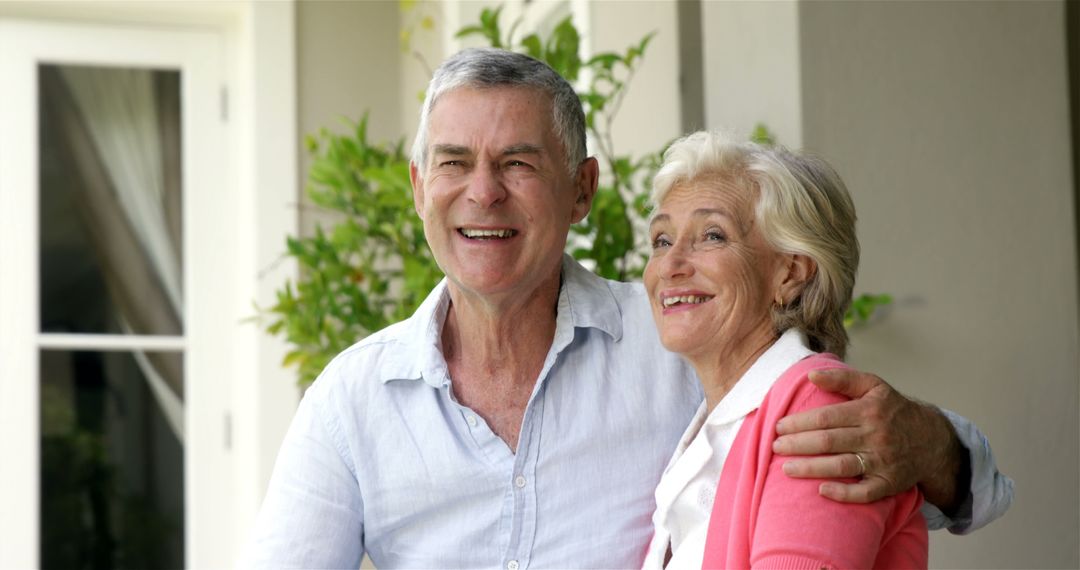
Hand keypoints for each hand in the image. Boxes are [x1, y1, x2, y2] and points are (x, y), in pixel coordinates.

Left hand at [772, 368, 963, 506]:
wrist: (932, 439)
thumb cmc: (893, 410)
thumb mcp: (874, 386)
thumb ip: (842, 378)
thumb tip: (811, 375)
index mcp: (869, 410)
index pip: (827, 417)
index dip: (800, 422)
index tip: (778, 426)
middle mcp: (876, 436)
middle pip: (830, 441)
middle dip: (798, 445)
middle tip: (775, 447)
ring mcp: (883, 461)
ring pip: (842, 466)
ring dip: (811, 469)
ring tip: (786, 469)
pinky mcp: (890, 483)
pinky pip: (866, 493)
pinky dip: (844, 494)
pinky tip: (822, 491)